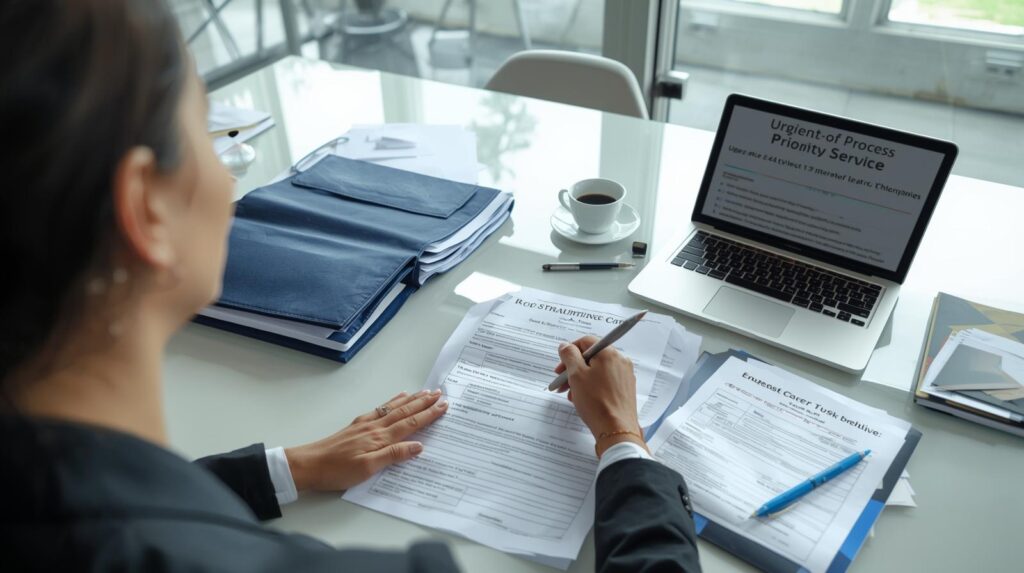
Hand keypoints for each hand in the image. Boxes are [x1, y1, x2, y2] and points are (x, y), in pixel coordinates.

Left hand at [284, 390, 447, 491]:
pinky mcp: (357, 425)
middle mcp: (375, 426)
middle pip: (405, 411)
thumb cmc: (337, 470)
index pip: (411, 423)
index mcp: (380, 437)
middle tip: (439, 393)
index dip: (429, 415)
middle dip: (424, 402)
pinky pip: (380, 409)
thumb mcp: (368, 468)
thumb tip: (418, 446)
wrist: (309, 464)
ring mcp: (365, 424)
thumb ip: (394, 455)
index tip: (443, 406)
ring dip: (411, 399)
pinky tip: (396, 399)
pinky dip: (392, 402)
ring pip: (393, 407)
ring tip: (424, 392)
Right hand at [555, 336, 647, 455]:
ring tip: (571, 394)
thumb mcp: (576, 375)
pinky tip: (583, 399)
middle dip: (573, 368)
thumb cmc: (596, 402)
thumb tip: (565, 346)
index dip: (570, 351)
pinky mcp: (625, 389)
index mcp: (609, 353)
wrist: (616, 429)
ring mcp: (625, 375)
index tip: (561, 365)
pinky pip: (605, 381)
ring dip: (581, 379)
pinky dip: (592, 386)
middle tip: (561, 381)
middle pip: (591, 357)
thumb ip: (569, 356)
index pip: (586, 341)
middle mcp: (620, 361)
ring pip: (597, 370)